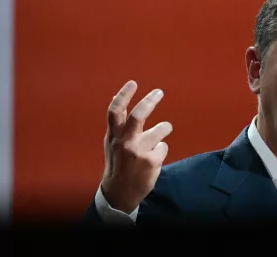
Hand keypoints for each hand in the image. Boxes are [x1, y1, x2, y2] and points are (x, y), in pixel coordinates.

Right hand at [100, 80, 172, 213]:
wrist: (120, 193)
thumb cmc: (117, 163)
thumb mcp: (112, 142)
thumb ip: (118, 122)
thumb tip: (118, 96)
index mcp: (113, 136)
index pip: (115, 111)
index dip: (123, 95)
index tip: (133, 83)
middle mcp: (124, 142)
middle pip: (138, 116)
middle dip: (150, 101)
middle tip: (159, 92)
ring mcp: (138, 152)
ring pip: (160, 130)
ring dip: (164, 128)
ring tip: (164, 130)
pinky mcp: (151, 161)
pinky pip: (163, 147)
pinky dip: (160, 150)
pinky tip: (154, 158)